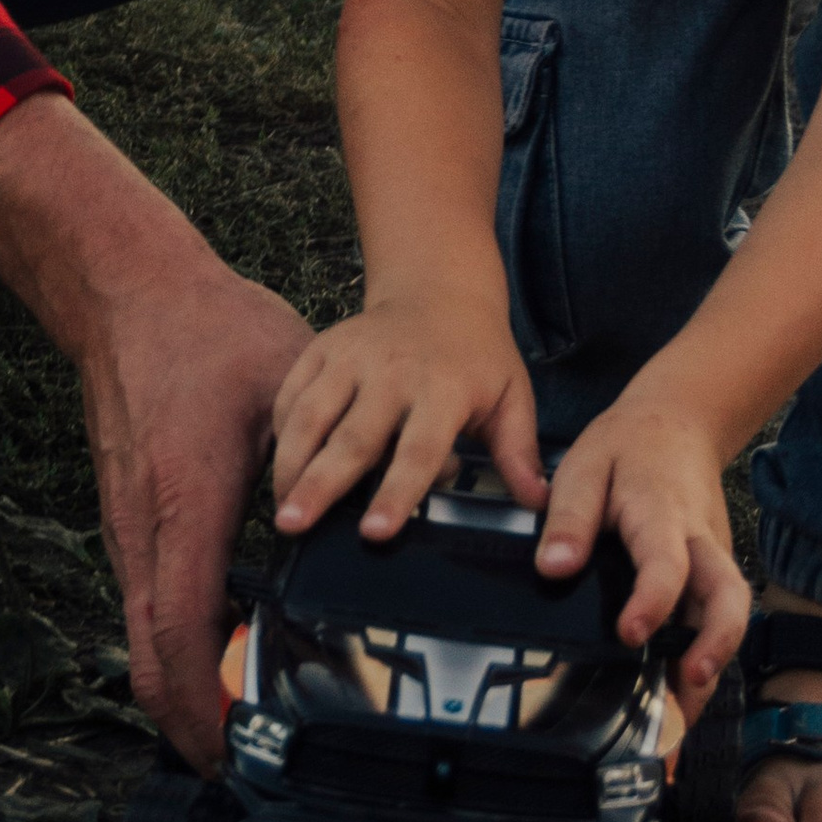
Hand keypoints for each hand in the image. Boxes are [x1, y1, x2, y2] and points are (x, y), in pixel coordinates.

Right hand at [79, 262, 310, 770]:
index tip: (237, 756)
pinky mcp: (128, 517)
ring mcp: (126, 528)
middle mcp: (143, 532)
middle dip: (189, 725)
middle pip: (149, 663)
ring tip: (239, 723)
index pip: (185, 639)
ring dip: (182, 688)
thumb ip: (326, 462)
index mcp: (185, 510)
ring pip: (142, 637)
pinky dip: (175, 644)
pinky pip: (146, 603)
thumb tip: (380, 515)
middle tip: (243, 764)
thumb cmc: (211, 334)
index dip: (206, 711)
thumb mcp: (289, 391)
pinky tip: (224, 648)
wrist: (128, 294)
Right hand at [271, 296, 540, 539]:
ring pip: (310, 415)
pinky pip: (291, 392)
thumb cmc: (478, 356)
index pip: (418, 450)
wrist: (439, 289)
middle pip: (352, 438)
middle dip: (321, 485)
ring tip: (280, 511)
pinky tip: (281, 466)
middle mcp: (392, 372)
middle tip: (294, 526)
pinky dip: (281, 431)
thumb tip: (540, 505)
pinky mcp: (322, 348)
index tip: (375, 532)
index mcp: (443, 389)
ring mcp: (351, 357)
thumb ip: (519, 453)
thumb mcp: (511, 397)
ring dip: (290, 463)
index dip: (397, 492)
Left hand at [536, 394, 750, 715]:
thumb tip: (554, 569)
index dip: (653, 601)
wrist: (679, 422)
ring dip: (712, 663)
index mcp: (662, 513)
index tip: (630, 633)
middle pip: (728, 595)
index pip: (667, 562)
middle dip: (716, 643)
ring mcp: (714, 557)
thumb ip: (569, 516)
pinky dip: (706, 656)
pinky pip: (717, 616)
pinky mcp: (714, 571)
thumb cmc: (627, 447)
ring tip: (682, 719)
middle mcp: (700, 540)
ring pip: (729, 612)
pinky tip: (679, 697)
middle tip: (689, 684)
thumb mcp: (584, 465)